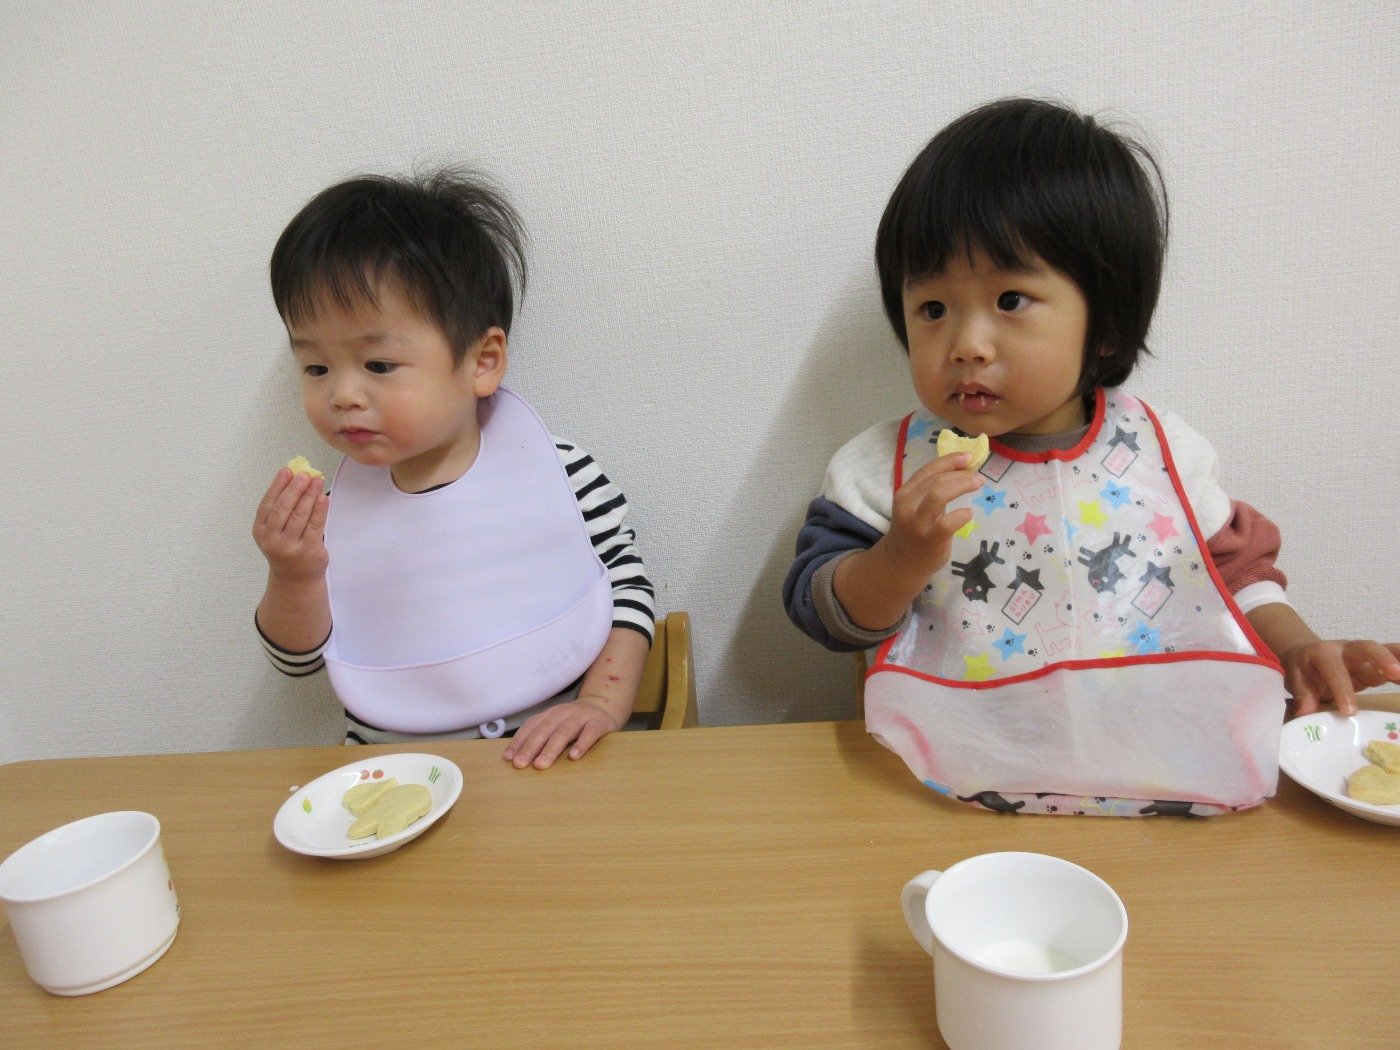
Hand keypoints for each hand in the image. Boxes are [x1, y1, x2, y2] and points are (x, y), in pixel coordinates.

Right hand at [253, 469, 328, 582]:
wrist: (296, 578)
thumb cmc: (286, 548)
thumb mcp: (275, 530)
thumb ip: (282, 507)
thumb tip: (295, 478)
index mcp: (260, 530)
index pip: (268, 503)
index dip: (278, 485)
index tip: (288, 471)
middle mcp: (272, 539)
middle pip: (283, 508)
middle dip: (295, 488)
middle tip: (305, 474)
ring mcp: (289, 546)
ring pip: (300, 515)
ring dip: (309, 495)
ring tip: (317, 481)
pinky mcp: (308, 550)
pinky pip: (315, 525)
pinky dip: (319, 509)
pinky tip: (323, 497)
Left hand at [503, 696, 622, 768]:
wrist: (605, 705)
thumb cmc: (575, 722)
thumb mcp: (557, 724)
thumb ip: (542, 736)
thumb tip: (518, 757)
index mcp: (551, 714)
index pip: (532, 726)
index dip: (519, 741)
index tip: (509, 758)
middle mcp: (564, 713)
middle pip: (545, 730)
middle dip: (531, 747)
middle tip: (520, 764)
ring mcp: (582, 717)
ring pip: (564, 731)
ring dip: (551, 748)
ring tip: (541, 765)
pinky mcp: (599, 723)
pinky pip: (590, 733)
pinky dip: (582, 744)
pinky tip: (574, 757)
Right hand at [878, 451, 984, 585]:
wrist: (902, 562)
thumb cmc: (915, 531)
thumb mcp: (917, 507)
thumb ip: (933, 491)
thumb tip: (962, 470)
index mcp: (905, 493)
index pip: (928, 470)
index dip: (950, 460)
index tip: (968, 457)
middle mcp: (908, 506)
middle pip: (935, 480)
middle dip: (960, 474)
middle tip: (978, 477)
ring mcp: (917, 523)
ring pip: (938, 495)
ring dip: (961, 486)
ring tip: (978, 485)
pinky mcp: (929, 539)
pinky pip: (947, 523)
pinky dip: (961, 515)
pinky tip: (969, 513)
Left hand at [1279, 639, 1399, 716]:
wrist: (1306, 653)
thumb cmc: (1303, 669)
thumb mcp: (1296, 679)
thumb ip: (1302, 695)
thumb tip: (1305, 714)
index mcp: (1323, 653)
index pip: (1334, 670)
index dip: (1342, 689)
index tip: (1349, 711)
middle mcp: (1347, 649)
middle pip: (1367, 647)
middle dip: (1382, 659)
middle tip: (1396, 674)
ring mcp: (1364, 654)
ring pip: (1386, 650)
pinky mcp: (1377, 662)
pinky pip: (1395, 660)